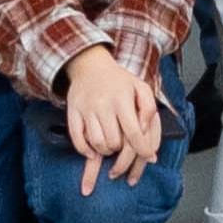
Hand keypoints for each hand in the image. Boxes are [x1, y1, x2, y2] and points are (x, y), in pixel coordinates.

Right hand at [59, 45, 164, 194]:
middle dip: (122, 150)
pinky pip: (77, 140)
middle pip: (114, 142)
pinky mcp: (72, 112)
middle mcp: (103, 104)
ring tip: (110, 146)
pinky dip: (85, 150)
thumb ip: (149, 109)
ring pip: (97, 143)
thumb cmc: (119, 81)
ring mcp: (86, 108)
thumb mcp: (141, 88)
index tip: (149, 157)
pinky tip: (93, 150)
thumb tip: (144, 131)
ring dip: (105, 150)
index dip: (143, 149)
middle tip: (123, 145)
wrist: (90, 65)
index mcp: (122, 99)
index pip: (134, 132)